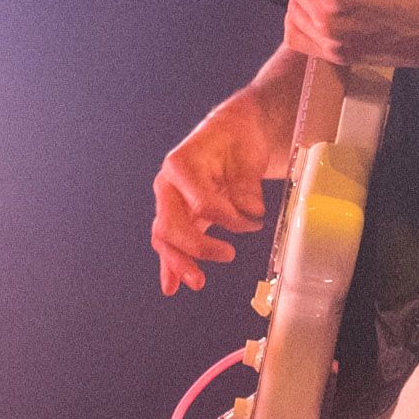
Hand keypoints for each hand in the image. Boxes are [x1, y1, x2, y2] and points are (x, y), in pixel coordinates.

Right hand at [153, 83, 289, 295]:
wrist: (231, 131)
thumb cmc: (237, 138)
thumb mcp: (247, 153)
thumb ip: (246, 184)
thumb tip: (251, 211)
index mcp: (181, 164)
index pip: (200, 202)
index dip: (228, 217)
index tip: (253, 220)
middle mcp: (168, 184)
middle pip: (171, 224)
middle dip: (195, 247)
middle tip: (227, 255)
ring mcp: (170, 202)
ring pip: (165, 237)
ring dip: (179, 262)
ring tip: (197, 282)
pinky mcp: (179, 215)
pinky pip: (170, 242)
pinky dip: (171, 265)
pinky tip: (172, 286)